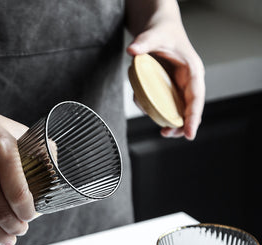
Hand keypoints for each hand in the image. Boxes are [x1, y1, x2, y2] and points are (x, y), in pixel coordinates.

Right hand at [0, 95, 35, 244]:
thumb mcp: (6, 126)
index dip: (27, 213)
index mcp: (1, 146)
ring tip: (7, 239)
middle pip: (0, 210)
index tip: (31, 217)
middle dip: (15, 227)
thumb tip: (54, 165)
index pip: (19, 193)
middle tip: (20, 231)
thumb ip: (31, 145)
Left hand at [126, 0, 204, 139]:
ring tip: (164, 132)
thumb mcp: (153, 34)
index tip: (189, 133)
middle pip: (190, 108)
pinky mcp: (168, 88)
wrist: (159, 26)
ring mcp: (178, 85)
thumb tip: (132, 50)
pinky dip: (162, 114)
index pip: (196, 97)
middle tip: (168, 134)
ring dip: (173, 123)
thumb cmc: (162, 30)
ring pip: (180, 110)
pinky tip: (152, 115)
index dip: (193, 116)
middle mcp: (188, 80)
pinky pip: (168, 105)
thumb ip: (143, 42)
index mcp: (191, 70)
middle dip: (183, 125)